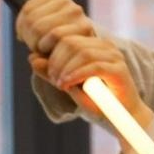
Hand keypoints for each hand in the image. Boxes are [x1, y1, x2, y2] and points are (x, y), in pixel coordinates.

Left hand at [15, 0, 150, 131]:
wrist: (122, 118)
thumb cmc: (97, 101)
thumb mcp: (69, 85)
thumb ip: (52, 72)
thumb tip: (31, 58)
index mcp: (93, 44)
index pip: (65, 34)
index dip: (49, 47)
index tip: (44, 66)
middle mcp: (105, 46)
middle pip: (71, 41)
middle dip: (56, 60)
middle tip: (52, 78)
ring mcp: (114, 57)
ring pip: (82, 52)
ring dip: (65, 68)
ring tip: (60, 83)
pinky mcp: (119, 70)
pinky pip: (93, 66)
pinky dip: (77, 74)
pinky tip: (68, 83)